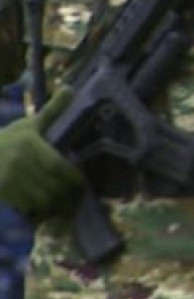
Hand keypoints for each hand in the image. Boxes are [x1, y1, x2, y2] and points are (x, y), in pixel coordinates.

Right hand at [0, 91, 83, 219]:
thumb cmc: (9, 137)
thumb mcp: (30, 123)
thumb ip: (52, 110)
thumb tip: (70, 88)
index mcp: (29, 143)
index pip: (57, 165)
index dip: (72, 177)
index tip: (81, 181)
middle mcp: (18, 162)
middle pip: (51, 186)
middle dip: (66, 194)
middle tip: (76, 196)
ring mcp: (8, 179)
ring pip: (40, 200)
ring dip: (54, 205)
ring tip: (63, 203)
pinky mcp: (1, 193)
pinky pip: (26, 207)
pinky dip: (38, 211)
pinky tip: (44, 207)